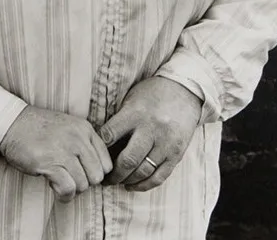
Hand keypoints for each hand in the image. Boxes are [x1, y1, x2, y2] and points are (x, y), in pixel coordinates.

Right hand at [0, 106, 111, 201]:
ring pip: (83, 185)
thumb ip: (84, 143)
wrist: (11, 123)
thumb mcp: (68, 127)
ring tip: (59, 179)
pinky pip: (68, 189)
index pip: (107, 162)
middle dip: (84, 182)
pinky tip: (54, 186)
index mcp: (84, 129)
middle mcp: (77, 138)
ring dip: (71, 188)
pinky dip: (63, 194)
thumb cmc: (39, 129)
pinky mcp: (50, 163)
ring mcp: (64, 150)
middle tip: (69, 177)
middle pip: (97, 176)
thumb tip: (98, 172)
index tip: (83, 173)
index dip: (95, 172)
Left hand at [99, 77, 201, 191]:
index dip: (99, 148)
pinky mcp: (177, 154)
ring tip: (117, 181)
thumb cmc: (151, 94)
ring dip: (127, 180)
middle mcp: (152, 129)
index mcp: (136, 113)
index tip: (92, 155)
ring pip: (144, 171)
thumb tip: (100, 143)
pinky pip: (159, 177)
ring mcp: (166, 144)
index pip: (111, 134)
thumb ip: (119, 119)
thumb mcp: (131, 99)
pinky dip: (144, 185)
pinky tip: (133, 185)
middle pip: (129, 159)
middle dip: (114, 173)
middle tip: (104, 178)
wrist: (183, 92)